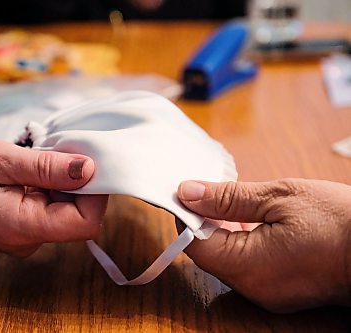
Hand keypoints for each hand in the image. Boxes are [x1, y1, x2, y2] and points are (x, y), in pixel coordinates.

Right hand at [0, 139, 107, 256]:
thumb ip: (45, 167)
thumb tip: (89, 170)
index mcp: (22, 227)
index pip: (85, 222)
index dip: (94, 192)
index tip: (83, 159)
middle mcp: (27, 240)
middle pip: (77, 215)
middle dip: (76, 180)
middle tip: (53, 149)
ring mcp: (22, 236)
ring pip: (63, 209)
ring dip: (58, 180)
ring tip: (31, 157)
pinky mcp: (17, 227)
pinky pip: (45, 208)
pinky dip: (45, 185)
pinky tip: (25, 168)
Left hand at [177, 178, 350, 312]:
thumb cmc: (339, 222)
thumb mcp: (279, 198)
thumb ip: (228, 199)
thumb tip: (187, 192)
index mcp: (247, 266)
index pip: (194, 243)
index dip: (186, 215)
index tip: (186, 191)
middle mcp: (252, 287)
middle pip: (209, 253)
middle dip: (206, 220)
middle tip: (214, 191)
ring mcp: (266, 293)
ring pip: (227, 258)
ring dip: (224, 230)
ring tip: (239, 203)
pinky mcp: (279, 291)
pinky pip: (247, 265)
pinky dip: (243, 242)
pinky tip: (255, 221)